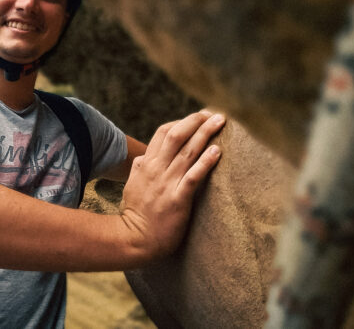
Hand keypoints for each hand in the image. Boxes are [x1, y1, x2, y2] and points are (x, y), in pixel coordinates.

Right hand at [120, 110, 224, 260]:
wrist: (134, 239)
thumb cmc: (135, 214)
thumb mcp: (132, 184)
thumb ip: (140, 169)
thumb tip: (144, 157)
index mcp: (145, 164)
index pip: (163, 133)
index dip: (182, 122)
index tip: (198, 119)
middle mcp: (155, 169)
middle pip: (177, 135)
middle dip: (196, 121)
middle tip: (214, 115)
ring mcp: (166, 184)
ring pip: (187, 151)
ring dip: (205, 134)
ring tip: (221, 122)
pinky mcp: (177, 200)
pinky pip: (193, 176)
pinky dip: (206, 162)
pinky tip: (217, 151)